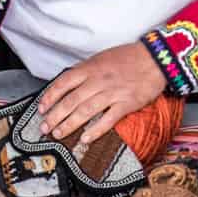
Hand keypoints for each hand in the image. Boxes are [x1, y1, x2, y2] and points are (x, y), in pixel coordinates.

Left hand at [36, 42, 167, 149]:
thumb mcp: (102, 58)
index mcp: (90, 68)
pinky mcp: (126, 104)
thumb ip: (86, 71)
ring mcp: (112, 93)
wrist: (155, 59)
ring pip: (85, 111)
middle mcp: (98, 81)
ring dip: (69, 124)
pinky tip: (85, 139)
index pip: (64, 83)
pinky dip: (95, 130)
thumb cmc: (128, 58)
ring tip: (58, 134)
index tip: (42, 108)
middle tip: (45, 127)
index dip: (50, 97)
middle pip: (71, 100)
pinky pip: (108, 119)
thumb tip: (69, 83)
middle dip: (55, 116)